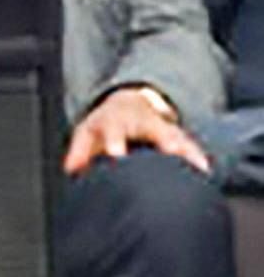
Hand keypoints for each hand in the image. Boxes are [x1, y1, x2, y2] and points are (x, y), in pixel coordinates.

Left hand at [66, 82, 206, 174]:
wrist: (127, 104)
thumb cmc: (104, 125)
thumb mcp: (87, 132)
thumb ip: (80, 150)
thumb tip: (72, 169)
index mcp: (116, 122)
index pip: (115, 132)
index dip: (115, 143)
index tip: (116, 155)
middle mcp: (142, 122)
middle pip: (155, 130)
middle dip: (165, 142)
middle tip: (173, 155)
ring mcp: (162, 128)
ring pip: (178, 137)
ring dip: (188, 151)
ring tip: (198, 168)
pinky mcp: (177, 136)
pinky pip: (189, 145)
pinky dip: (197, 157)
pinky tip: (205, 171)